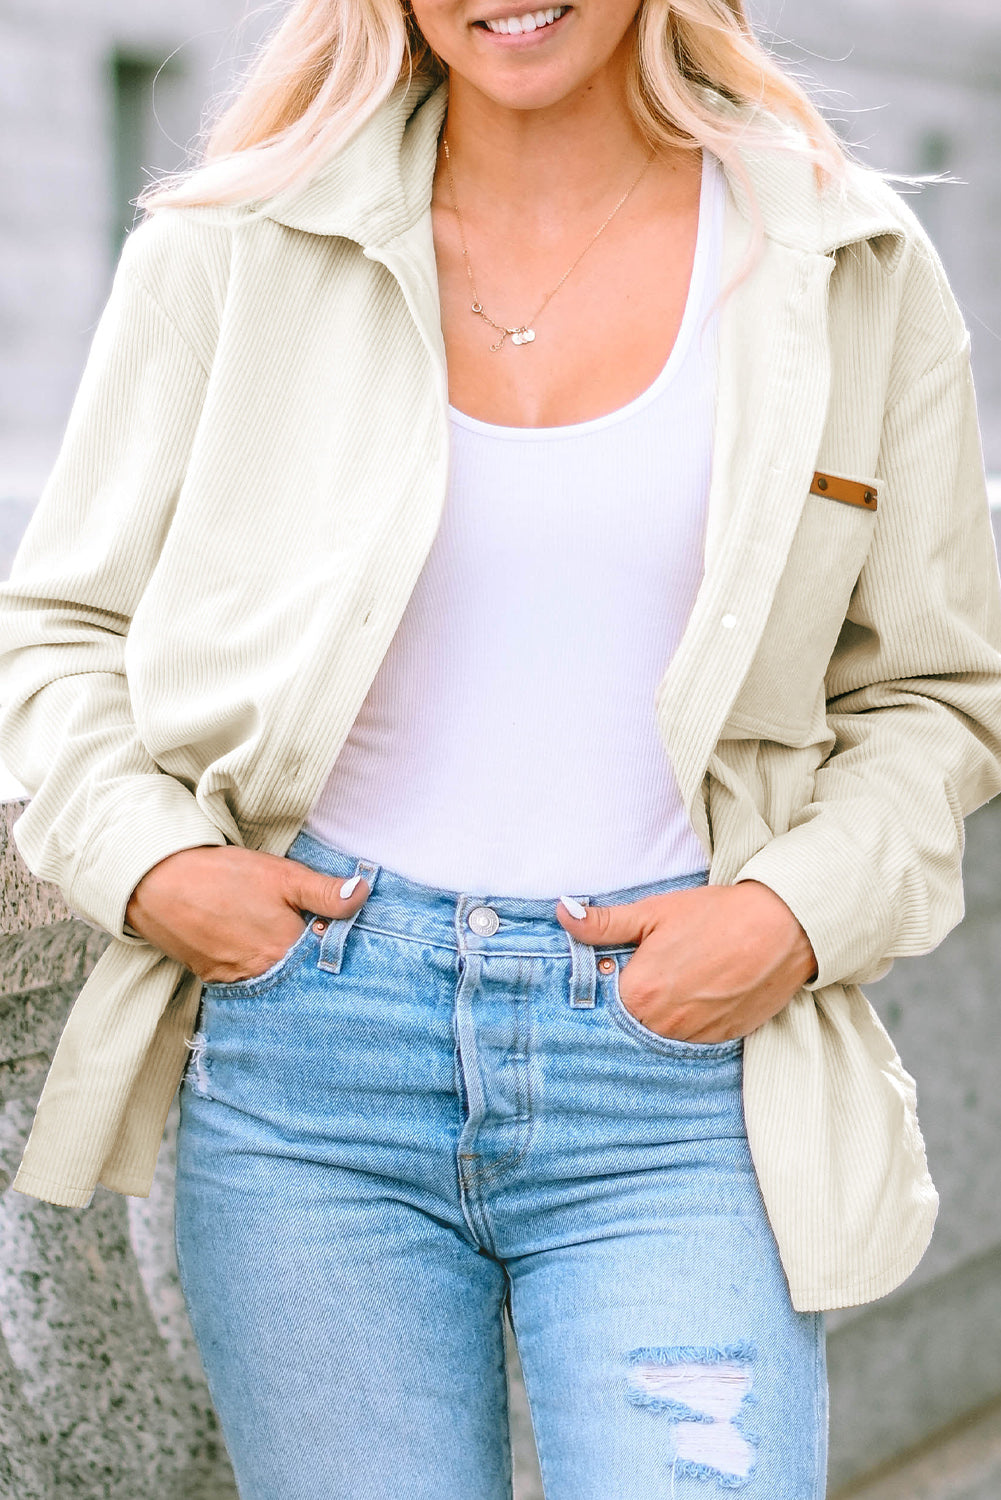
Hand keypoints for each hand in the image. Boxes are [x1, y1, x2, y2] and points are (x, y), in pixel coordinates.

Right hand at [125, 845, 370, 982]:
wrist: (157, 884)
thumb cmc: (223, 876)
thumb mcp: (283, 876)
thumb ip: (325, 892)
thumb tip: (365, 894)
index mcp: (287, 952)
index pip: (329, 963)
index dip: (339, 950)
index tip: (345, 941)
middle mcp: (264, 976)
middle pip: (303, 978)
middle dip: (316, 966)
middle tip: (320, 944)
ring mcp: (237, 981)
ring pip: (277, 982)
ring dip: (288, 970)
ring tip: (291, 948)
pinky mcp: (215, 978)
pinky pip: (249, 982)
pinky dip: (260, 971)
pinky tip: (261, 951)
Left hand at [555, 880, 816, 1042]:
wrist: (783, 928)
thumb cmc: (716, 915)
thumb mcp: (653, 912)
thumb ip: (604, 923)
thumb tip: (562, 914)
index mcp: (639, 994)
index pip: (600, 1004)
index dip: (604, 986)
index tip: (613, 971)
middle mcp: (663, 1026)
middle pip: (629, 1024)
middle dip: (631, 1004)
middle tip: (649, 974)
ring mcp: (695, 1038)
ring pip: (660, 1036)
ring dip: (660, 1017)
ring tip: (677, 982)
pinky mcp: (724, 1041)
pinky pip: (692, 1041)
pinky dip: (689, 1023)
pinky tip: (699, 995)